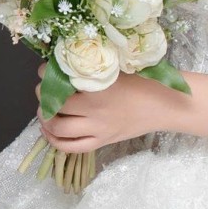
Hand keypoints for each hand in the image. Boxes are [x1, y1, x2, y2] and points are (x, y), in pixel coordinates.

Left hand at [37, 62, 181, 153]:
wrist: (163, 104)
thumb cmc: (143, 80)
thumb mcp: (116, 67)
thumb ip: (91, 66)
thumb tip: (64, 60)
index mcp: (98, 90)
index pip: (60, 83)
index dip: (46, 74)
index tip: (46, 69)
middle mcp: (95, 112)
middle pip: (54, 107)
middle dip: (43, 95)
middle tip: (44, 87)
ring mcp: (98, 130)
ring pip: (58, 130)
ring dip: (45, 119)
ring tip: (45, 109)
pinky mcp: (102, 142)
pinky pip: (71, 148)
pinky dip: (54, 141)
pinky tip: (49, 131)